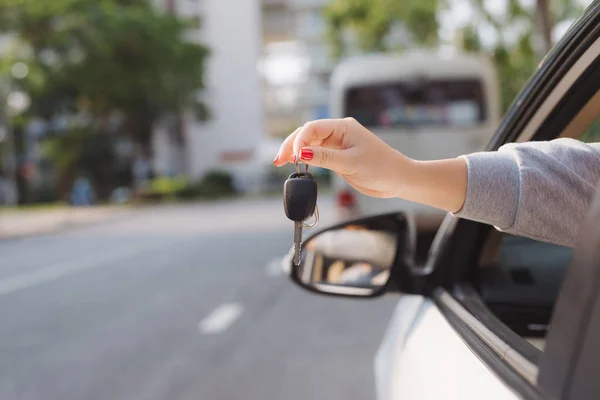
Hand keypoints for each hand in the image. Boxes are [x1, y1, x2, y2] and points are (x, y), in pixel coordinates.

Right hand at [273, 118, 468, 212]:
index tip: (294, 157)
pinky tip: (297, 166)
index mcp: (343, 127)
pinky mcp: (339, 156)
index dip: (299, 141)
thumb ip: (325, 158)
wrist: (399, 179)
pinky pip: (318, 154)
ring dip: (296, 152)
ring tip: (281, 163)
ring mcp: (338, 144)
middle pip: (307, 134)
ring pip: (310, 144)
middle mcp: (339, 133)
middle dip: (292, 145)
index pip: (313, 128)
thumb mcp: (351, 163)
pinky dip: (306, 159)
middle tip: (278, 160)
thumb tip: (303, 154)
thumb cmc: (381, 168)